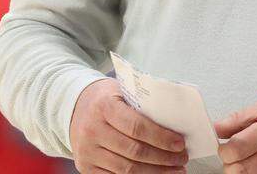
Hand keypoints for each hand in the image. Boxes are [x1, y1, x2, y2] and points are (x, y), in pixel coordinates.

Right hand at [69, 77, 188, 172]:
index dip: (161, 138)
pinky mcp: (86, 167)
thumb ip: (142, 105)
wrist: (74, 107)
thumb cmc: (106, 99)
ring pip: (127, 170)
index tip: (179, 143)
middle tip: (182, 159)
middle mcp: (93, 130)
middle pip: (134, 152)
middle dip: (163, 158)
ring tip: (174, 170)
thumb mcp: (121, 91)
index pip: (137, 127)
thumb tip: (176, 123)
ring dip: (155, 173)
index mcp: (104, 107)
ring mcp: (88, 151)